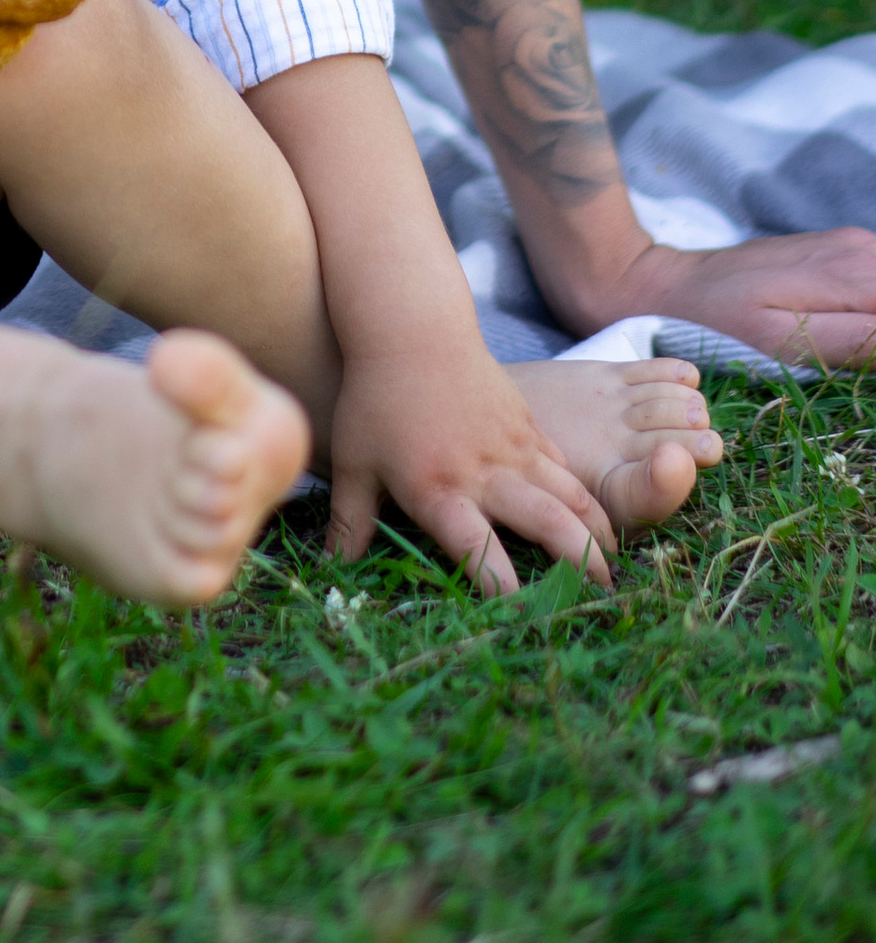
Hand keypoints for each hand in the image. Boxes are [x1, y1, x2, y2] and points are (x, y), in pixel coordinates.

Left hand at [327, 340, 616, 596]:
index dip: (500, 586)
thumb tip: (333, 570)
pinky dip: (585, 496)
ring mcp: (514, 446)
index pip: (476, 548)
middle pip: (547, 522)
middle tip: (598, 595)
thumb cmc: (374, 397)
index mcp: (439, 488)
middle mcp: (485, 472)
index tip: (519, 615)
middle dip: (578, 562)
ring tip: (610, 566)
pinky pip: (565, 468)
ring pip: (570, 495)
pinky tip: (596, 519)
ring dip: (596, 531)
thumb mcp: (353, 462)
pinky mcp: (528, 425)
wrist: (410, 327)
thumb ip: (350, 521)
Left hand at [582, 227, 875, 369]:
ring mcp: (851, 248)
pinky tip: (861, 337)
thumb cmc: (718, 326)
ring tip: (853, 355)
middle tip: (856, 363)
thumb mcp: (786, 343)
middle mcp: (861, 251)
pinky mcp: (838, 254)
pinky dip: (875, 312)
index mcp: (854, 274)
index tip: (870, 361)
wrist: (663, 287)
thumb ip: (862, 339)